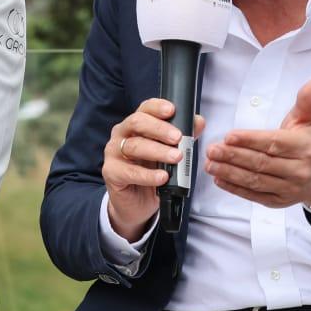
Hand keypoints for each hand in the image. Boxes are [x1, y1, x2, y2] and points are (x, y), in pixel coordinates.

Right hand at [103, 97, 204, 239]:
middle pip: (137, 123)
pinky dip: (148, 175)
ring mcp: (114, 152)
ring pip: (134, 146)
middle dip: (159, 129)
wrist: (138, 202)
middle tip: (178, 138)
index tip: (172, 110)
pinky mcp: (111, 172)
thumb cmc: (152, 171)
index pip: (145, 109)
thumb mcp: (169, 152)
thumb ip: (183, 137)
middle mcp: (122, 134)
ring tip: (176, 157)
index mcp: (136, 125)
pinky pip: (130, 172)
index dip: (157, 107)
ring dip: (158, 151)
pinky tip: (162, 177)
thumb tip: (198, 122)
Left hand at [204, 79, 310, 209]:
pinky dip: (235, 188)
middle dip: (233, 156)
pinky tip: (220, 179)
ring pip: (255, 180)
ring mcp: (288, 188)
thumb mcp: (309, 119)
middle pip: (261, 163)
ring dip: (230, 173)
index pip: (274, 143)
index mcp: (304, 147)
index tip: (229, 136)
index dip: (250, 140)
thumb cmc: (309, 144)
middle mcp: (298, 170)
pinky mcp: (278, 201)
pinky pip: (254, 195)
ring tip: (211, 164)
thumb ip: (307, 100)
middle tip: (212, 149)